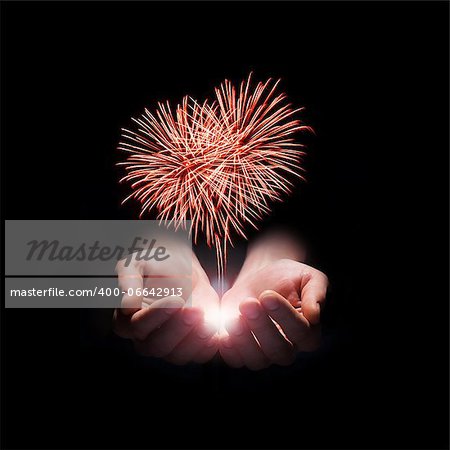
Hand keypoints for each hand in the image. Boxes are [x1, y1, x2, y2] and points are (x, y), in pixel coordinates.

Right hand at [113, 246, 219, 364]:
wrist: (183, 270)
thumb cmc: (156, 266)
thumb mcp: (137, 263)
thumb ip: (129, 280)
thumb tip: (127, 305)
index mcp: (126, 321)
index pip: (137, 326)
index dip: (157, 315)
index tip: (176, 299)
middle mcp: (144, 339)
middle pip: (157, 346)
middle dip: (178, 328)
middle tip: (195, 309)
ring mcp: (168, 346)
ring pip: (177, 355)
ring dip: (194, 338)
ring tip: (205, 316)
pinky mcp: (190, 346)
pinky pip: (199, 355)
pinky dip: (208, 345)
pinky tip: (214, 327)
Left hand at [220, 255, 327, 369]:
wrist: (261, 277)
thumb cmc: (288, 278)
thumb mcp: (308, 277)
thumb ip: (315, 293)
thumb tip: (315, 315)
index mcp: (308, 332)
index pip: (301, 332)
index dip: (284, 316)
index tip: (267, 296)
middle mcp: (288, 348)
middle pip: (279, 350)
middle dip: (261, 327)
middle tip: (249, 304)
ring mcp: (264, 353)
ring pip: (257, 360)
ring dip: (244, 340)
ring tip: (235, 317)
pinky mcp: (241, 350)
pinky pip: (236, 360)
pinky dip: (229, 350)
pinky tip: (223, 334)